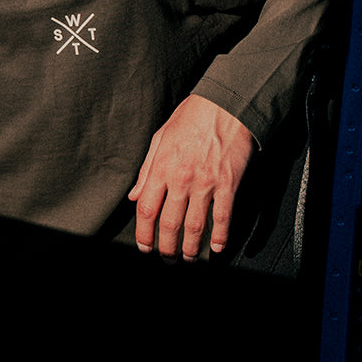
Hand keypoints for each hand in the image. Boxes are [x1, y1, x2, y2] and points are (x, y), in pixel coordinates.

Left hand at [128, 94, 255, 261]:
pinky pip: (223, 216)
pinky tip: (217, 246)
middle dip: (166, 247)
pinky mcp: (228, 184)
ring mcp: (206, 183)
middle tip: (167, 258)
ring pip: (195, 226)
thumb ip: (146, 170)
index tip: (145, 245)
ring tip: (187, 258)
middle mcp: (181, 179)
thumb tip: (134, 195)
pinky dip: (220, 235)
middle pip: (169, 224)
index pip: (146, 209)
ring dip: (190, 248)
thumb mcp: (160, 138)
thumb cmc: (192, 116)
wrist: (226, 104)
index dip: (143, 233)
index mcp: (162, 168)